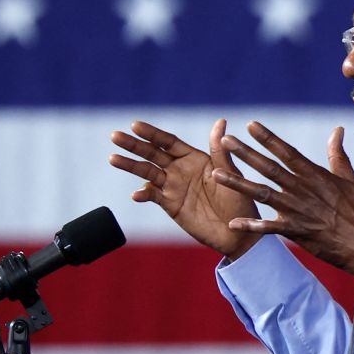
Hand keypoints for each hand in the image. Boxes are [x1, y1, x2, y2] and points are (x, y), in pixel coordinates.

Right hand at [109, 119, 260, 258]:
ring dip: (130, 165)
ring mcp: (173, 187)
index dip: (152, 134)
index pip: (168, 142)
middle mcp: (181, 170)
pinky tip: (137, 194)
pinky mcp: (170, 205)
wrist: (238, 233)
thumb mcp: (230, 173)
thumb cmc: (240, 201)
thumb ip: (220, 150)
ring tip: (113, 158)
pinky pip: (153, 196)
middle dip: (134, 145)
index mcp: (195, 158)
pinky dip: (144, 194)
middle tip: (115, 136)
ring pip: (147, 172)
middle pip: (152, 154)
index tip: (135, 125)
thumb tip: (220, 121)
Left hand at [213, 121, 353, 286]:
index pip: (287, 152)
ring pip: (262, 193)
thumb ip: (338, 155)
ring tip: (217, 174)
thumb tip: (337, 130)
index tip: (251, 125)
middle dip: (245, 153)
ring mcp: (297, 211)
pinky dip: (251, 226)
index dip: (268, 138)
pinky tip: (232, 222)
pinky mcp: (296, 232)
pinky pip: (268, 228)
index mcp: (316, 176)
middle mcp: (303, 190)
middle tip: (226, 140)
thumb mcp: (351, 180)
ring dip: (238, 183)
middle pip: (269, 168)